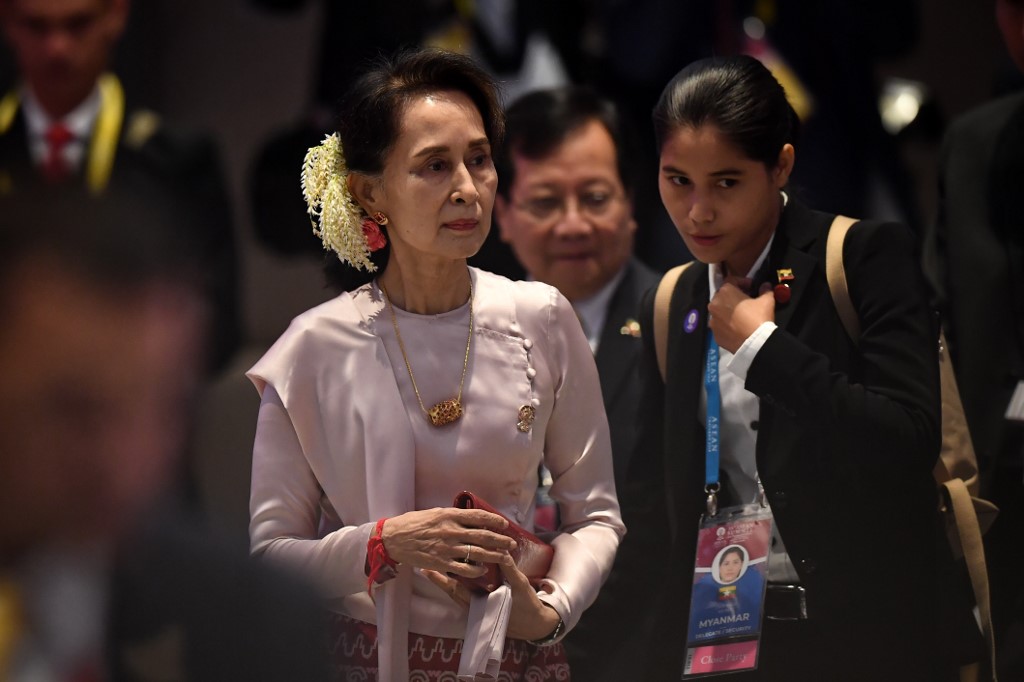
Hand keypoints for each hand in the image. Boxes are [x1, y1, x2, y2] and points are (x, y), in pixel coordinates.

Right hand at [381, 507, 515, 578]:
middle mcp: (451, 530)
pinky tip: (483, 569)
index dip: (494, 521)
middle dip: (500, 540)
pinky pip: (463, 568)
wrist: (393, 538)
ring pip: (477, 552)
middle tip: (511, 543)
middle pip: (483, 535)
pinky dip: (476, 569)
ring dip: (494, 555)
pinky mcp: (441, 562)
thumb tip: (471, 519)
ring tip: (505, 556)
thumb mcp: (434, 513)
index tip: (504, 525)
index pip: (479, 516)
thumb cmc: (413, 523)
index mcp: (449, 515)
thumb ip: (452, 516)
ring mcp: (447, 548)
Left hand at [422, 553, 560, 641]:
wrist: (534, 624)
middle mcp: (476, 608)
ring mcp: (478, 609)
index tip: (430, 569)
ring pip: (457, 594)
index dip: (443, 579)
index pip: (458, 589)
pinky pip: (465, 595)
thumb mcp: (520, 585)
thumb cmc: (527, 604)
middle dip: (439, 579)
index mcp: (482, 604)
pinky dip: (457, 585)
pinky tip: (454, 575)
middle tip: (424, 566)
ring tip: (432, 569)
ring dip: (446, 581)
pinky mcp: (481, 608)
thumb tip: (500, 551)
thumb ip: (509, 570)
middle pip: (452, 591)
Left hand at [708, 279, 773, 353]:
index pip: (731, 280)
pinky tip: (737, 328)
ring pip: (719, 311)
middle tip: (746, 301)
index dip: (743, 282)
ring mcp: (712, 320)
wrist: (754, 344)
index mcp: (725, 292)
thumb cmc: (758, 318)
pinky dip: (727, 324)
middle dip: (733, 296)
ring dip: (728, 311)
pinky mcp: (714, 334)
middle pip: (723, 296)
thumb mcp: (766, 301)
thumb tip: (766, 285)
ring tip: (741, 316)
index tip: (751, 287)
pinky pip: (720, 325)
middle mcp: (714, 304)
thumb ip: (765, 290)